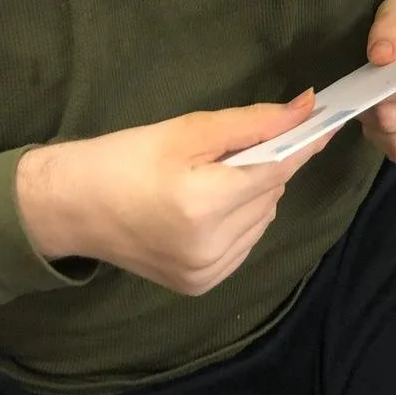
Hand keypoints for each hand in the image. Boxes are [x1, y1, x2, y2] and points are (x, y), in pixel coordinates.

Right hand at [15, 92, 326, 294]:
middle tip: (229, 148)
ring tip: (210, 178)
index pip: (276, 171)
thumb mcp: (185, 130)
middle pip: (271, 194)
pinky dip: (239, 219)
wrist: (71, 206)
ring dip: (253, 194)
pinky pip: (245, 242)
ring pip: (263, 219)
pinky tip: (207, 205)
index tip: (324, 120)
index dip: (301, 144)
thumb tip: (306, 108)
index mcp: (204, 206)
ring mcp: (207, 273)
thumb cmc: (124, 158)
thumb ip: (251, 123)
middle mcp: (211, 249)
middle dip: (264, 165)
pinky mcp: (201, 285)